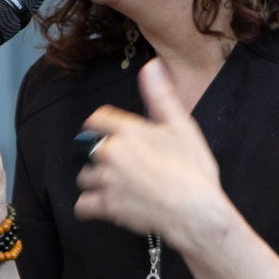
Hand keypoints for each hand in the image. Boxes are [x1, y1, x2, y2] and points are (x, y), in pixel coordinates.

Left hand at [73, 60, 233, 247]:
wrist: (195, 212)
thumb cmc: (193, 171)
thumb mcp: (182, 127)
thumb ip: (160, 96)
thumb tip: (151, 66)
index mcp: (128, 131)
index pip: (97, 119)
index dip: (103, 126)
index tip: (109, 134)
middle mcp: (111, 153)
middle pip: (89, 150)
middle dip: (102, 157)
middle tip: (125, 168)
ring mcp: (106, 181)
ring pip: (85, 177)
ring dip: (96, 182)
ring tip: (118, 187)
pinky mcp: (105, 207)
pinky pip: (83, 205)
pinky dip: (91, 207)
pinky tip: (106, 206)